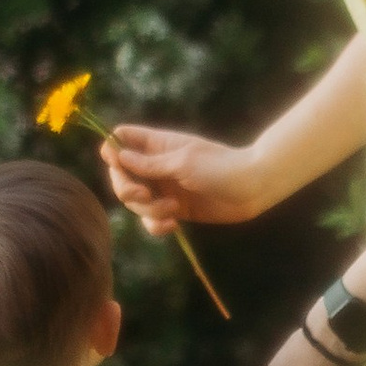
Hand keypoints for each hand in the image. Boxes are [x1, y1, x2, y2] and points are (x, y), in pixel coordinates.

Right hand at [100, 124, 259, 238]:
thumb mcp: (183, 163)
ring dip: (147, 209)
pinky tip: (173, 226)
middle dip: (126, 188)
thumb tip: (117, 156)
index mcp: (158, 145)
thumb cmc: (220, 167)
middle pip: (121, 175)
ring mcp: (164, 188)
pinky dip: (157, 225)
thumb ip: (149, 163)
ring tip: (172, 209)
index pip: (123, 139)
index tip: (116, 164)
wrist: (253, 188)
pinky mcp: (174, 210)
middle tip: (143, 194)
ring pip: (135, 202)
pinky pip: (152, 220)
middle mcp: (157, 166)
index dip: (113, 150)